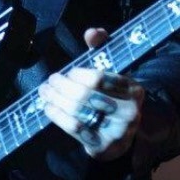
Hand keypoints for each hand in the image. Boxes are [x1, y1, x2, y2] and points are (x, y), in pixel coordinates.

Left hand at [39, 27, 144, 160]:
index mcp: (134, 91)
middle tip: (49, 81)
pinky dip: (57, 115)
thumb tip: (91, 32)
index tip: (67, 72)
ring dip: (55, 99)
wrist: (120, 137)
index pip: (99, 78)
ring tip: (45, 92)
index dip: (78, 74)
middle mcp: (129, 112)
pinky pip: (74, 128)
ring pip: (78, 111)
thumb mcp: (112, 73)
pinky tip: (48, 107)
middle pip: (85, 94)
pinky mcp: (102, 147)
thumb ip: (103, 49)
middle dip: (62, 86)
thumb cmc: (112, 98)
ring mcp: (117, 132)